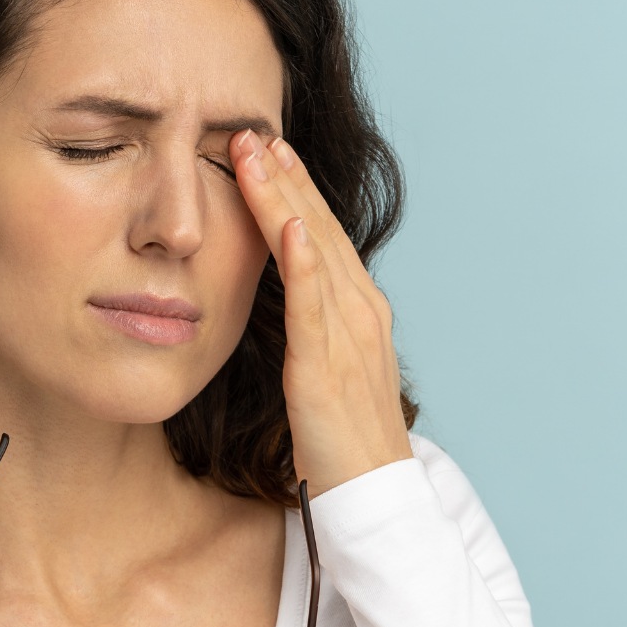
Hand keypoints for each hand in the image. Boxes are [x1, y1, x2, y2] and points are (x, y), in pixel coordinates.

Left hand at [229, 129, 414, 494]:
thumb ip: (308, 330)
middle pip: (319, 228)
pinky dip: (305, 262)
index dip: (293, 189)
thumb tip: (279, 302)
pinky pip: (315, 306)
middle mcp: (361, 312)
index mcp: (359, 310)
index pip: (321, 235)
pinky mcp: (328, 368)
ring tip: (257, 154)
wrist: (375, 497)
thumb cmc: (342, 442)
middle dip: (285, 177)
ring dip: (285, 200)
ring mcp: (350, 337)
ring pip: (314, 253)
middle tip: (251, 128)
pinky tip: (291, 227)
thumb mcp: (323, 370)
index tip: (265, 148)